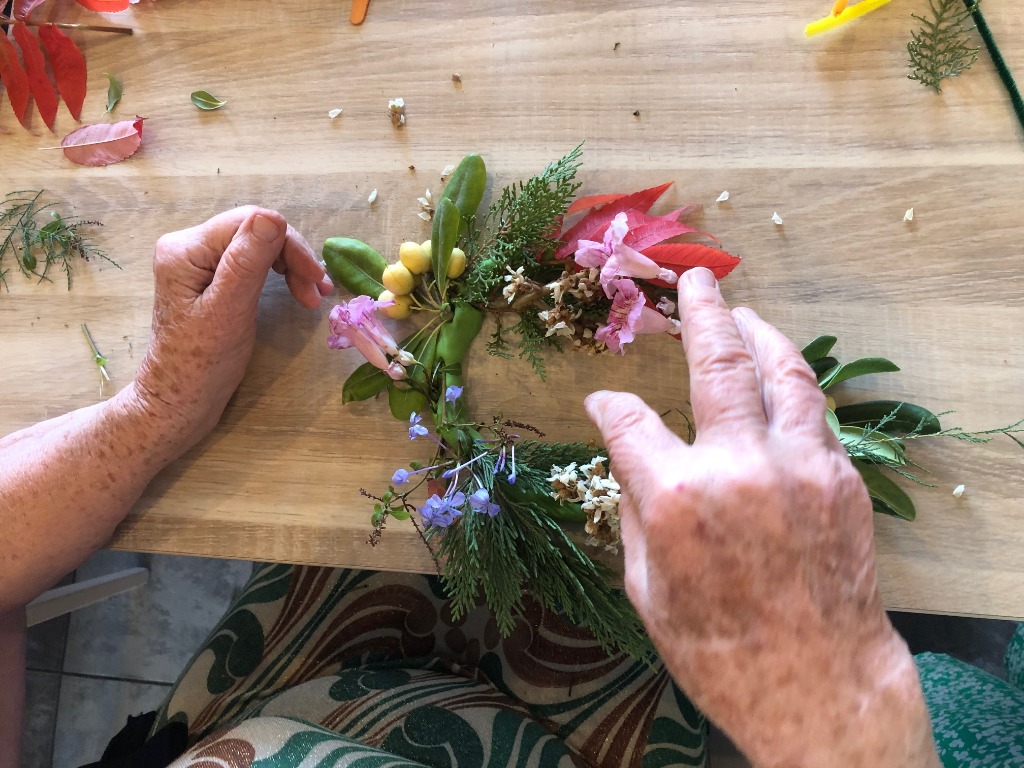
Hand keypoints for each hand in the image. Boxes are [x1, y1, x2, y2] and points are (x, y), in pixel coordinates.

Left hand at [132, 206, 331, 451]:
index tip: (316, 279)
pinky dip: (279, 275)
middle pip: (255, 232)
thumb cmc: (201, 364)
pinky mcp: (211, 279)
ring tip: (312, 297)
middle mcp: (188, 246)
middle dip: (293, 258)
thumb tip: (274, 217)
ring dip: (291, 267)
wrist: (179, 401)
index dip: (289, 245)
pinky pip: (252, 263)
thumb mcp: (228, 311)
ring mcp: (199, 262)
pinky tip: (297, 291)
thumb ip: (247, 262)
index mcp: (185, 249)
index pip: (250, 222)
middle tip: (318, 294)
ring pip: (257, 246)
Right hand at [585, 268, 936, 766]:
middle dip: (701, 312)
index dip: (607, 405)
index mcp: (675, 499)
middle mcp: (738, 466)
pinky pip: (812, 411)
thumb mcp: (646, 589)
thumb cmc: (718, 651)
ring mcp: (798, 466)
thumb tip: (632, 462)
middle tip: (693, 281)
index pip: (628, 421)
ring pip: (782, 370)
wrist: (818, 686)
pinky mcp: (840, 478)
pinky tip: (774, 378)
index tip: (601, 400)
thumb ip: (634, 512)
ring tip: (742, 312)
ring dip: (758, 332)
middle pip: (718, 360)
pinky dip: (788, 383)